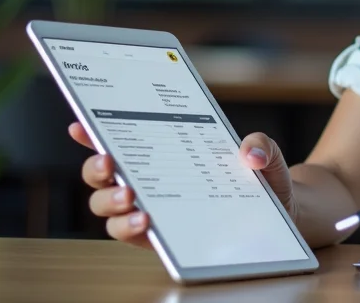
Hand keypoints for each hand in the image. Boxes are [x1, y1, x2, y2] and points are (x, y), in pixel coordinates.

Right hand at [68, 124, 298, 248]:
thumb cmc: (261, 177)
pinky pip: (131, 235)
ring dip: (110, 202)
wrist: (279, 213)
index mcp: (164, 150)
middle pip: (102, 175)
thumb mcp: (267, 155)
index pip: (120, 138)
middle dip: (96, 168)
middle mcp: (148, 179)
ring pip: (107, 208)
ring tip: (130, 198)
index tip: (80, 123)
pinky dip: (130, 228)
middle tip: (109, 162)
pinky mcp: (160, 237)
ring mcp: (150, 209)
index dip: (93, 132)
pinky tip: (145, 221)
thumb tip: (250, 152)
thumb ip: (262, 145)